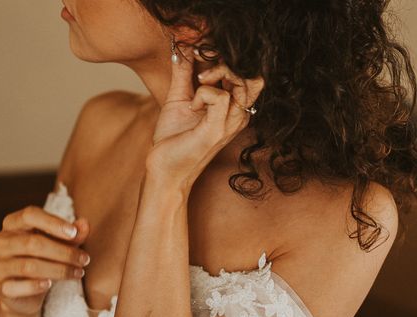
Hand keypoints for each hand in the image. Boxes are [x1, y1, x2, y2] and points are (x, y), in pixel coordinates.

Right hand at [0, 203, 90, 315]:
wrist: (24, 295)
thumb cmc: (42, 262)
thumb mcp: (59, 246)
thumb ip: (71, 236)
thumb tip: (85, 224)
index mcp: (12, 224)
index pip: (29, 215)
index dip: (52, 222)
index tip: (74, 233)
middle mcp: (0, 242)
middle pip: (32, 243)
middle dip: (63, 252)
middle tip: (84, 259)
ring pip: (28, 266)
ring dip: (58, 270)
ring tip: (78, 273)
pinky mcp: (0, 288)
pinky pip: (16, 287)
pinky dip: (34, 286)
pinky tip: (49, 285)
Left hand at [147, 45, 264, 187]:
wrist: (164, 170)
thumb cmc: (173, 141)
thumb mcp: (179, 98)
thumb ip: (185, 73)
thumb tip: (184, 47)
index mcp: (233, 108)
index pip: (247, 72)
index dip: (226, 58)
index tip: (200, 55)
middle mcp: (238, 115)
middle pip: (252, 72)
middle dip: (226, 61)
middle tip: (201, 67)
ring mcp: (231, 123)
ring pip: (241, 79)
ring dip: (216, 73)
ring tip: (197, 86)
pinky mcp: (218, 129)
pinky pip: (219, 95)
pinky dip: (202, 93)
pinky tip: (192, 107)